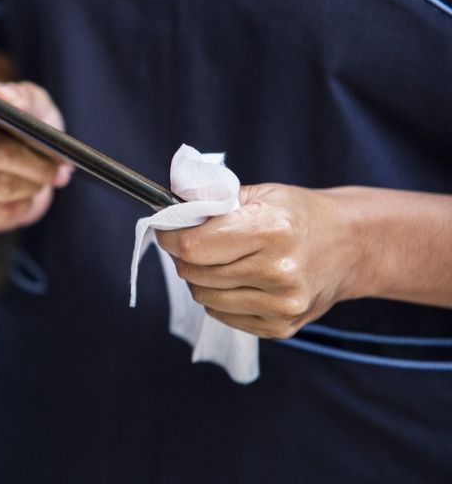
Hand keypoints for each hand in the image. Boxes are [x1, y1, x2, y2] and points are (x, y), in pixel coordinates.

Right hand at [0, 80, 71, 233]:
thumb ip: (21, 96)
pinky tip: (24, 198)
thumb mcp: (31, 103)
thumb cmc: (23, 125)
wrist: (25, 162)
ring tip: (41, 180)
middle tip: (54, 165)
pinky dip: (21, 206)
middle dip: (32, 161)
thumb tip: (6, 98)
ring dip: (32, 185)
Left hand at [156, 184, 363, 337]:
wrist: (351, 246)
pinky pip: (222, 315)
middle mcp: (279, 271)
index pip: (193, 246)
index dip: (171, 237)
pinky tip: (238, 280)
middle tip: (195, 243)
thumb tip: (168, 209)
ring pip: (204, 297)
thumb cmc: (299, 215)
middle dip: (185, 256)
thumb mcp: (261, 193)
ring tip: (219, 261)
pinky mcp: (281, 327)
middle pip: (195, 272)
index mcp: (271, 230)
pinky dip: (218, 298)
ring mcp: (282, 304)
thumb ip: (213, 200)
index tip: (168, 230)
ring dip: (200, 278)